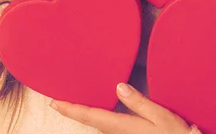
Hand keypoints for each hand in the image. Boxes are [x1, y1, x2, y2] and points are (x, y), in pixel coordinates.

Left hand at [50, 83, 200, 133]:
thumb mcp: (162, 117)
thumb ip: (139, 102)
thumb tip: (119, 86)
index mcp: (123, 127)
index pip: (90, 116)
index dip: (70, 109)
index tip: (54, 103)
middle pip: (92, 122)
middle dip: (76, 111)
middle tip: (59, 102)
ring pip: (101, 126)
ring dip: (88, 115)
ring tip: (76, 104)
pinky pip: (110, 128)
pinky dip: (100, 120)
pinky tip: (101, 113)